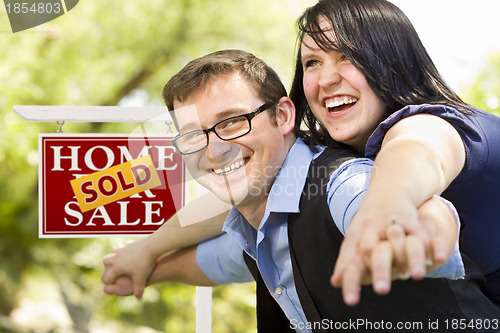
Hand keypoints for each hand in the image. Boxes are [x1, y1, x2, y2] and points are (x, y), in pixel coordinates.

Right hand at [101, 239, 156, 299]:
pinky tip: (130, 252)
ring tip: (121, 261)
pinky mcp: (130, 243)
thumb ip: (138, 290)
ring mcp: (123, 249)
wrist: (151, 247)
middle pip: (105, 261)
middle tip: (114, 271)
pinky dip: (124, 249)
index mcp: (117, 267)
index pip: (107, 277)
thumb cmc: (145, 264)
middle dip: (108, 267)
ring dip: (115, 256)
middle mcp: (117, 257)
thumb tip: (138, 299)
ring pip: (113, 251)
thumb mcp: (141, 279)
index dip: (108, 283)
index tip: (113, 285)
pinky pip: (123, 245)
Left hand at [331, 197, 456, 305]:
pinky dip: (429, 244)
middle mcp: (372, 229)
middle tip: (382, 291)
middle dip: (379, 269)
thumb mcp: (355, 238)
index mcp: (357, 237)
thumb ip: (347, 261)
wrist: (389, 188)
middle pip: (373, 251)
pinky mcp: (412, 218)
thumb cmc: (370, 221)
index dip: (350, 281)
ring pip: (399, 240)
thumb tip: (335, 283)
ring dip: (409, 257)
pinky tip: (436, 258)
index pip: (351, 261)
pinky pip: (422, 231)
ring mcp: (392, 222)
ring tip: (416, 277)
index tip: (350, 301)